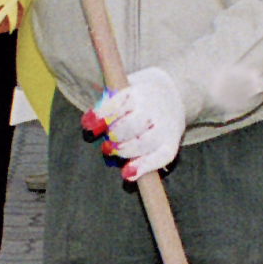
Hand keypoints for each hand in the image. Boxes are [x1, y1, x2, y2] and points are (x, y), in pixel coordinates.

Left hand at [83, 65, 185, 179]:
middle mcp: (155, 108)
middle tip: (107, 140)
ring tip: (110, 151)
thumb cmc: (138, 96)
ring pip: (145, 143)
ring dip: (124, 151)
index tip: (88, 125)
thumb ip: (107, 105)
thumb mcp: (124, 88)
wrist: (173, 94)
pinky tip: (128, 174)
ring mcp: (165, 127)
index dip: (102, 116)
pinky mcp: (172, 143)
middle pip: (132, 125)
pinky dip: (144, 167)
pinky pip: (161, 158)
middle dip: (115, 135)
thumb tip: (89, 124)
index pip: (119, 104)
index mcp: (140, 91)